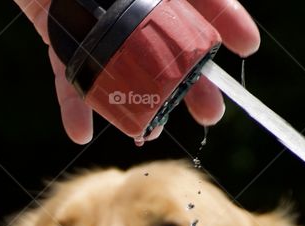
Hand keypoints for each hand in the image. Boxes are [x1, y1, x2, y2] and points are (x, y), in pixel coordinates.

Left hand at [14, 0, 259, 143]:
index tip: (246, 48)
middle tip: (209, 114)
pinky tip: (80, 133)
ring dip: (136, 108)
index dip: (226, 20)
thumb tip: (229, 21)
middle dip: (191, 86)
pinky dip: (73, 106)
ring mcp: (95, 25)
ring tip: (150, 133)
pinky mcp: (58, 38)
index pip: (203, 0)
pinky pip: (67, 76)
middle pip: (168, 50)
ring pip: (123, 73)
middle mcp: (129, 6)